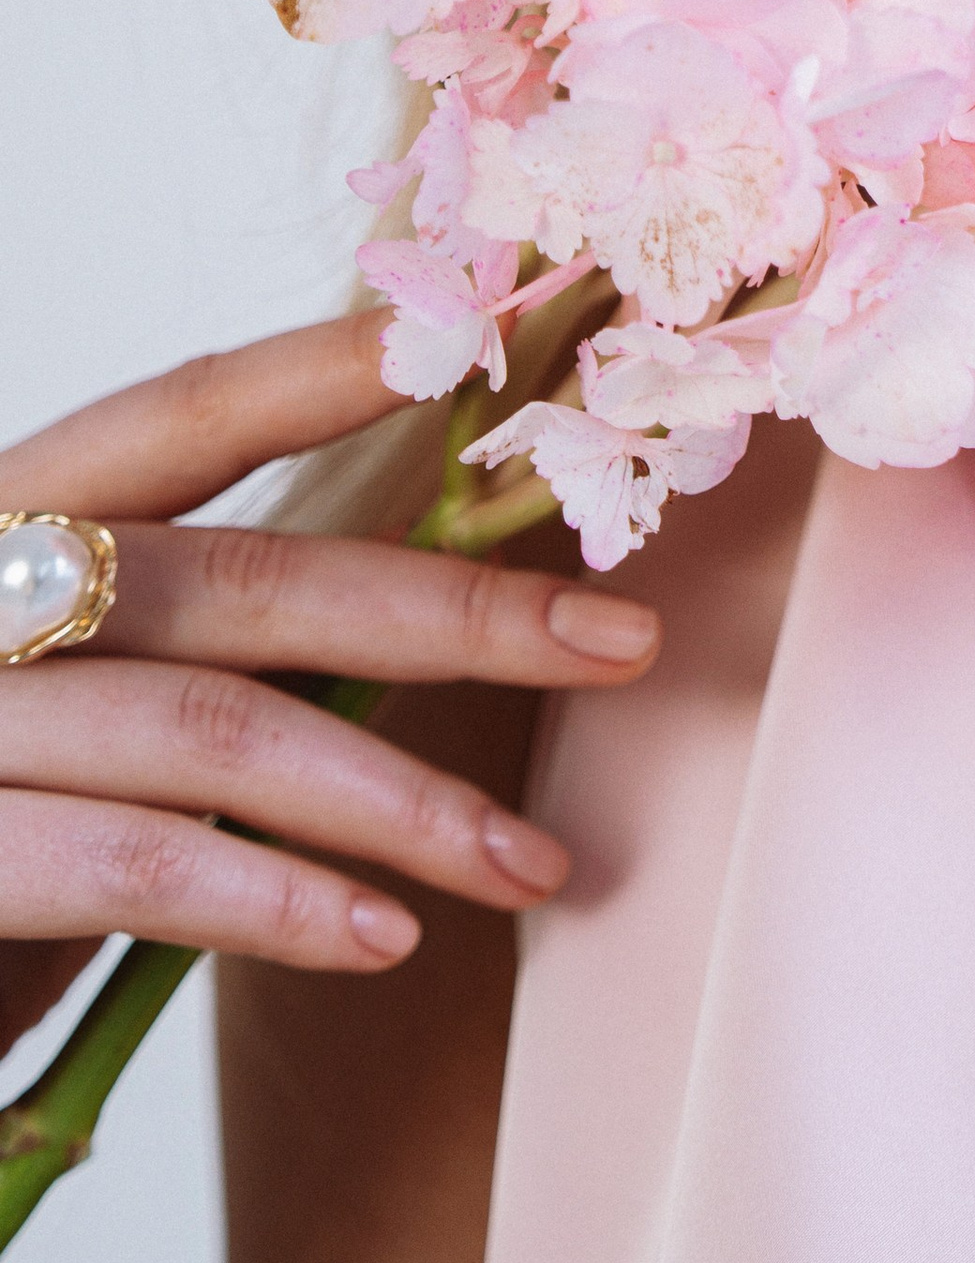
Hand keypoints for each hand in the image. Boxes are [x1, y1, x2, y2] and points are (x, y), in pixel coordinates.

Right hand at [0, 312, 658, 1057]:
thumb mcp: (72, 704)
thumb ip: (196, 646)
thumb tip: (431, 603)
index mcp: (2, 522)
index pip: (175, 420)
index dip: (324, 367)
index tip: (489, 326)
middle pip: (237, 580)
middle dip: (451, 606)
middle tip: (624, 638)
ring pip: (210, 731)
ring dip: (399, 799)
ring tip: (530, 864)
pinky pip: (133, 867)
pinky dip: (276, 901)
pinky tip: (384, 936)